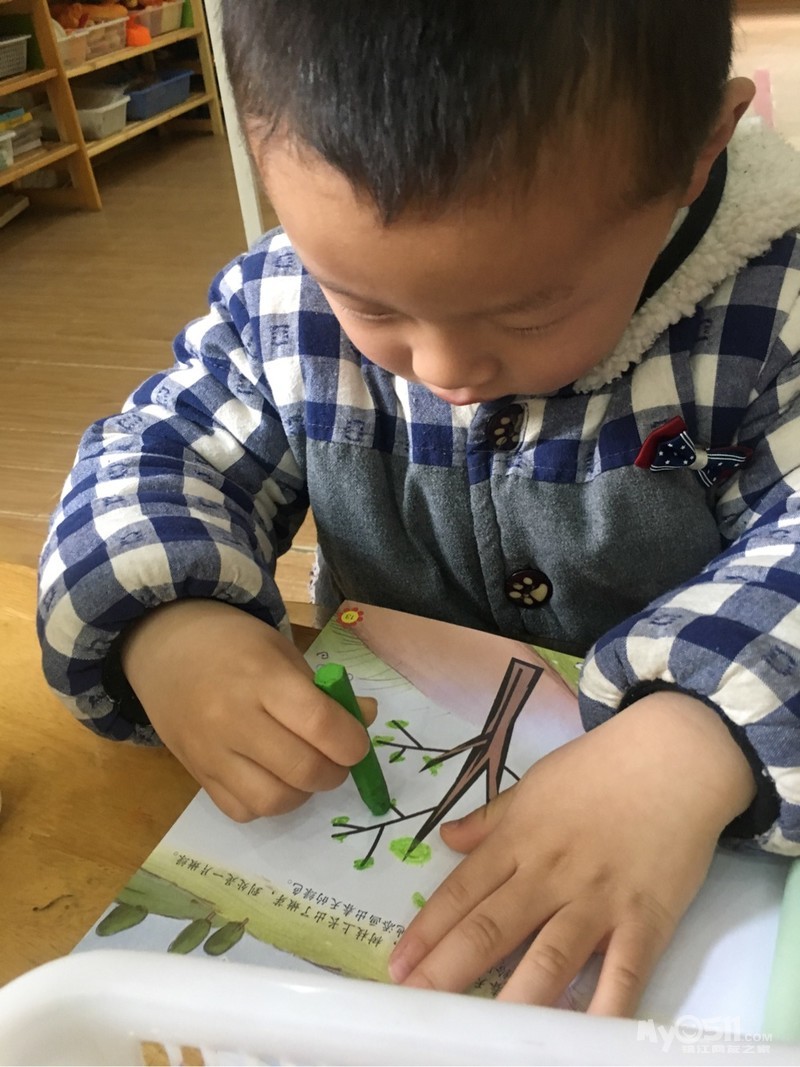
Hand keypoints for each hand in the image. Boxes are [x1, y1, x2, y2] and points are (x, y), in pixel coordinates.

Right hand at [121, 599, 375, 820]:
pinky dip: (267, 803)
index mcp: (261, 678)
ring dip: (303, 793)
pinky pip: (242, 810)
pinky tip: (272, 778)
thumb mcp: (282, 651)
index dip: (351, 742)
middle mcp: (233, 719)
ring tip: (305, 771)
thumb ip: (323, 691)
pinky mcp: (196, 775)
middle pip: (301, 770)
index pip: (319, 723)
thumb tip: (365, 719)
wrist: (165, 647)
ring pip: (273, 800)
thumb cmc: (233, 643)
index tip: (357, 743)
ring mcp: (210, 752)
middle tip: (337, 760)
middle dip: (335, 772)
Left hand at [388, 692, 755, 1015]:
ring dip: (513, 999)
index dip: (427, 931)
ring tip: (480, 1034)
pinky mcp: (645, 920)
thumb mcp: (533, 785)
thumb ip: (490, 819)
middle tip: (416, 1005)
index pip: (462, 892)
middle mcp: (549, 874)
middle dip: (448, 971)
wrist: (674, 756)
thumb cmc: (598, 769)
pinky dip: (605, 1009)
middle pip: (491, 928)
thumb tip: (445, 840)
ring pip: (549, 957)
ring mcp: (598, 900)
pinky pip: (623, 972)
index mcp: (518, 840)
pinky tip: (583, 1040)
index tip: (397, 966)